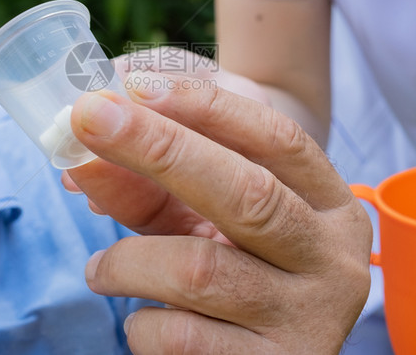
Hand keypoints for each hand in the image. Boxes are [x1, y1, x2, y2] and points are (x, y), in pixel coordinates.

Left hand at [67, 71, 371, 353]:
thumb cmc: (232, 269)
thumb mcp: (208, 219)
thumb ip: (155, 183)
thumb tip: (83, 155)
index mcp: (330, 204)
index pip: (278, 138)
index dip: (206, 107)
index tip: (135, 87)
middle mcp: (333, 259)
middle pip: (245, 193)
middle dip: (156, 148)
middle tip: (85, 119)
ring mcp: (309, 320)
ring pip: (197, 270)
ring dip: (124, 260)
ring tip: (99, 268)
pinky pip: (180, 337)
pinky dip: (141, 324)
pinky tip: (142, 318)